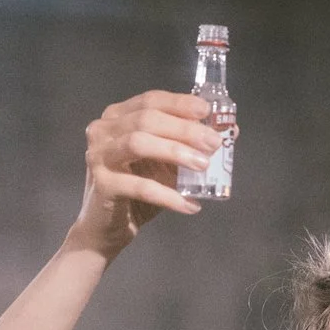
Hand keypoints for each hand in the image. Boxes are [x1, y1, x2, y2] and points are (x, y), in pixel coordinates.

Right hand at [71, 91, 224, 256]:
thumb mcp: (167, 165)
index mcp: (118, 117)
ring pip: (138, 143)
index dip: (180, 103)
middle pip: (146, 119)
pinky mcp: (102, 184)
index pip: (151, 100)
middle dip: (184, 129)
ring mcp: (98, 156)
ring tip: (203, 165)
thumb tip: (230, 132)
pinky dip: (168, 195)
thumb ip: (190, 146)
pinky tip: (190, 205)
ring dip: (175, 152)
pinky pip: (140, 186)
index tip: (207, 111)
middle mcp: (103, 131)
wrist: (106, 228)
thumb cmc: (137, 191)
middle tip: (213, 143)